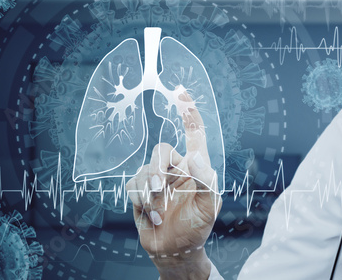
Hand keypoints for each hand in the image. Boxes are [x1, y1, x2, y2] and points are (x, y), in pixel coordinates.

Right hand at [126, 92, 221, 279]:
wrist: (176, 249)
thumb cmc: (198, 226)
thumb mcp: (209, 207)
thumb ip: (206, 181)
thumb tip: (195, 156)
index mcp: (196, 167)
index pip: (194, 134)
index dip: (189, 113)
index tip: (181, 92)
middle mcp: (175, 168)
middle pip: (160, 151)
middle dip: (157, 171)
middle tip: (160, 191)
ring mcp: (156, 179)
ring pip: (144, 171)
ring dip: (150, 194)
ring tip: (160, 213)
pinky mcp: (140, 192)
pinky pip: (133, 186)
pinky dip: (142, 203)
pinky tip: (153, 217)